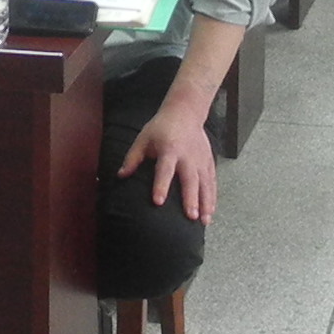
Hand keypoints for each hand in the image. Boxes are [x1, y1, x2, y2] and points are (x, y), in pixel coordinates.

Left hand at [117, 101, 220, 221]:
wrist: (185, 112)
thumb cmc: (160, 127)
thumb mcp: (143, 138)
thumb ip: (132, 158)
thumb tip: (121, 176)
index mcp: (169, 149)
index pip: (164, 170)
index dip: (161, 185)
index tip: (158, 201)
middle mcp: (187, 156)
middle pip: (190, 180)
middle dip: (191, 199)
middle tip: (190, 217)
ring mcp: (200, 160)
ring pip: (205, 184)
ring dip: (205, 203)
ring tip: (204, 221)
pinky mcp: (209, 162)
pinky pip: (212, 182)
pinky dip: (212, 198)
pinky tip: (210, 213)